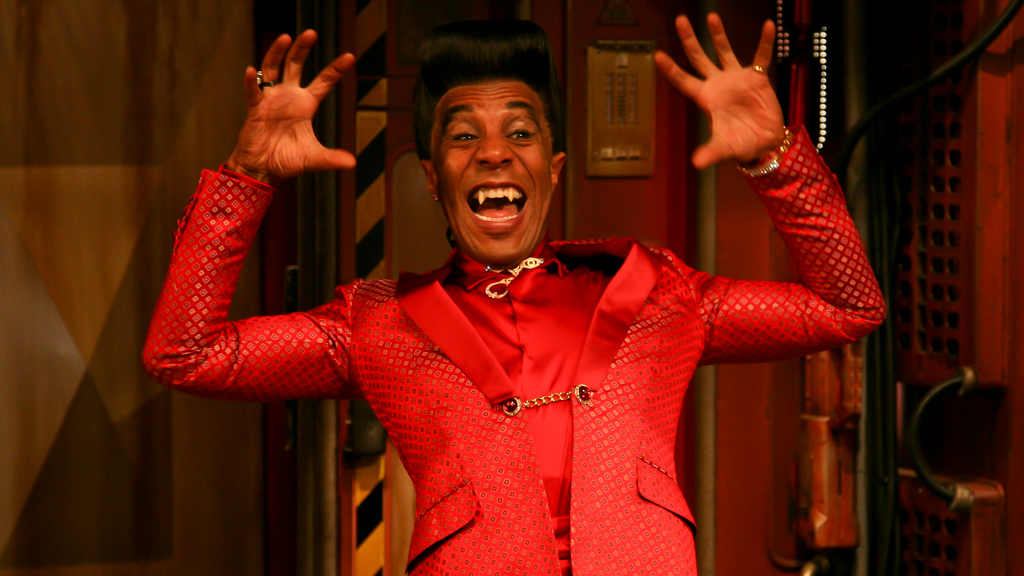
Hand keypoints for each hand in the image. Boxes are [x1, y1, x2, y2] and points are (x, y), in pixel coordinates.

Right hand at [226, 30, 355, 185]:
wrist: (263, 169)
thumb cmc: (287, 160)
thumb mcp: (314, 158)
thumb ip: (332, 158)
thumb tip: (352, 164)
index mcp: (306, 104)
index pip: (324, 81)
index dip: (336, 69)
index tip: (350, 56)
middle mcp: (289, 96)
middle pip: (296, 65)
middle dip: (303, 49)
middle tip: (312, 32)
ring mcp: (271, 99)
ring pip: (273, 68)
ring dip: (278, 53)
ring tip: (285, 37)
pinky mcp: (256, 108)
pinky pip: (253, 91)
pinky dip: (251, 81)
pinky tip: (251, 71)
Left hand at [655, 14, 784, 168]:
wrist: (764, 143)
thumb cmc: (739, 145)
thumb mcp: (723, 148)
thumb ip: (710, 152)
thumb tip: (697, 163)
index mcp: (706, 98)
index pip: (684, 80)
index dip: (671, 69)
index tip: (657, 54)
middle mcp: (718, 84)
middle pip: (699, 58)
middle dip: (689, 40)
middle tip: (680, 20)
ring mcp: (736, 78)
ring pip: (724, 51)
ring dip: (718, 35)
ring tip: (711, 16)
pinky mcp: (757, 78)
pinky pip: (761, 56)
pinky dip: (765, 42)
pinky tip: (767, 26)